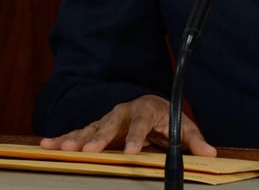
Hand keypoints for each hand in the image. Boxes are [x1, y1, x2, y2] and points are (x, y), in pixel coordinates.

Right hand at [38, 94, 215, 155]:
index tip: (131, 151)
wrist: (150, 104)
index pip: (142, 124)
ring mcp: (108, 119)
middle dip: (100, 137)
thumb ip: (194, 140)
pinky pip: (78, 132)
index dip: (136, 137)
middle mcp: (124, 112)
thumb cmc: (166, 118)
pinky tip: (47, 145)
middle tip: (89, 151)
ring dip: (76, 138)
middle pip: (111, 123)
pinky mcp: (96, 127)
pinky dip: (62, 138)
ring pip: (91, 128)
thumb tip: (211, 153)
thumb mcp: (182, 127)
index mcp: (147, 110)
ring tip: (61, 149)